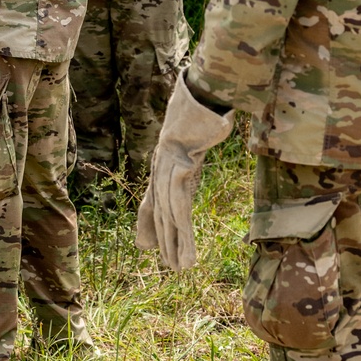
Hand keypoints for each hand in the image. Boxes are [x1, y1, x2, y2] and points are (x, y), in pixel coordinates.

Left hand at [135, 72, 233, 270]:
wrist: (201, 91)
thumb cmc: (203, 104)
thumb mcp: (197, 125)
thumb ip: (199, 133)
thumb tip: (214, 124)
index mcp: (165, 159)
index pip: (154, 196)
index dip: (149, 221)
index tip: (146, 242)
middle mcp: (161, 167)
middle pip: (160, 211)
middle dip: (164, 239)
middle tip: (169, 264)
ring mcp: (168, 171)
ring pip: (169, 217)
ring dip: (175, 245)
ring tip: (179, 268)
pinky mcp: (179, 174)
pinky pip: (180, 210)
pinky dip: (182, 235)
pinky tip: (185, 252)